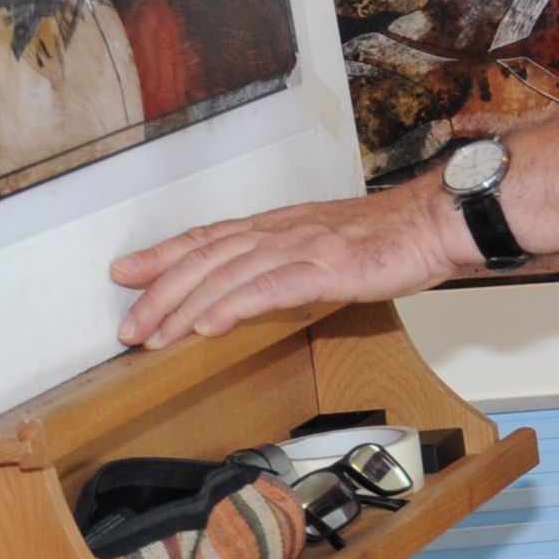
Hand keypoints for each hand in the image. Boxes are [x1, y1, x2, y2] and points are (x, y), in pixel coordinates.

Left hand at [112, 177, 473, 348]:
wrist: (433, 222)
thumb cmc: (387, 238)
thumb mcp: (323, 245)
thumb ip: (284, 264)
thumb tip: (249, 291)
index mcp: (279, 225)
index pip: (208, 238)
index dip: (163, 256)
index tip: (125, 274)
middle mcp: (283, 231)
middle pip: (207, 259)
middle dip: (161, 292)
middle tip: (128, 326)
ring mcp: (304, 247)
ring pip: (230, 274)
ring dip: (187, 306)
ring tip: (157, 336)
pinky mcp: (329, 267)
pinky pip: (273, 287)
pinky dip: (236, 305)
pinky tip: (211, 325)